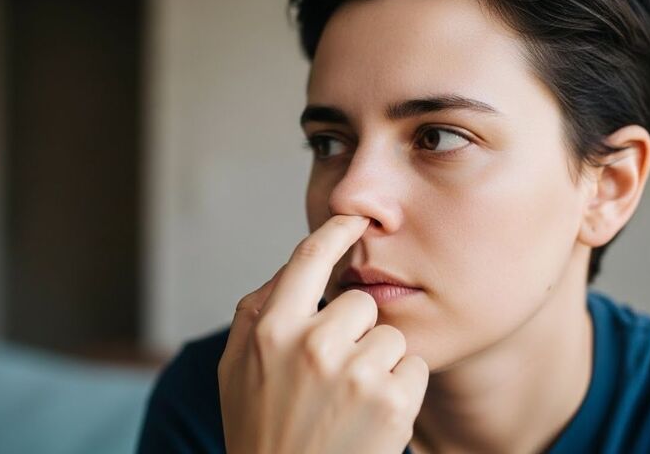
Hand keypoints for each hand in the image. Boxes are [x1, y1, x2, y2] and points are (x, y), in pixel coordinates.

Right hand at [218, 214, 428, 453]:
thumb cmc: (260, 429)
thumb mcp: (236, 370)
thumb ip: (256, 313)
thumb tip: (287, 268)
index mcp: (271, 331)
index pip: (309, 258)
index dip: (336, 231)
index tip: (353, 219)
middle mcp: (312, 345)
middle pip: (361, 303)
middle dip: (355, 331)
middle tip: (335, 374)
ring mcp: (356, 374)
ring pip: (391, 336)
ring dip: (379, 362)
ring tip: (351, 401)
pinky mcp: (393, 404)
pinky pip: (413, 367)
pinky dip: (401, 389)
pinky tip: (372, 417)